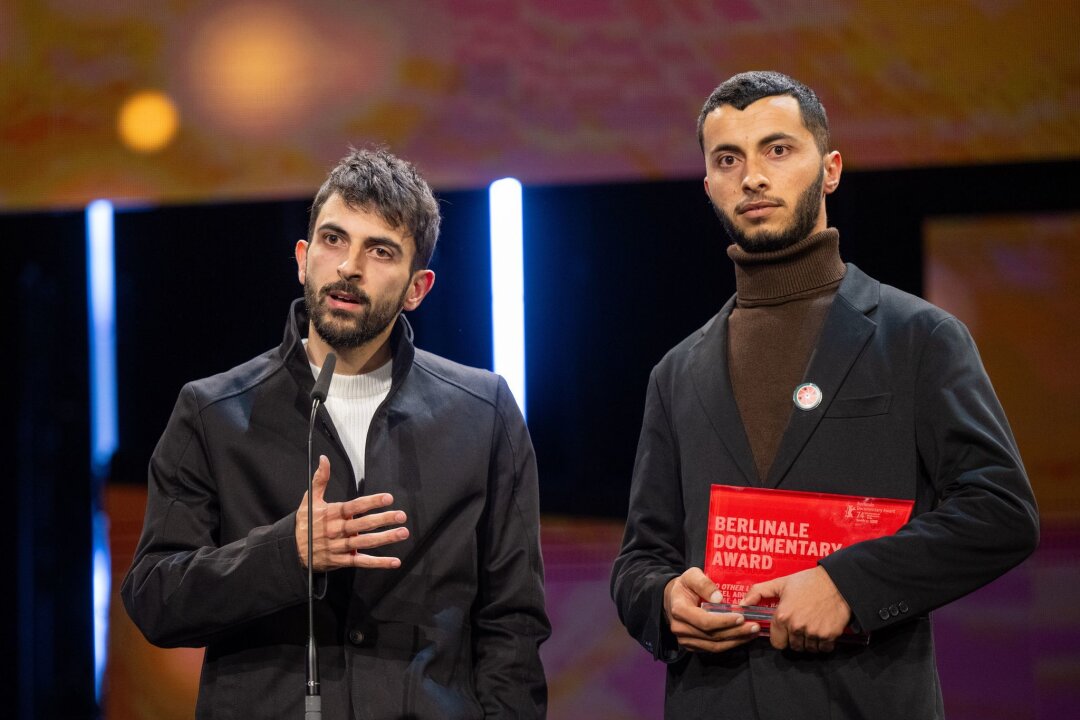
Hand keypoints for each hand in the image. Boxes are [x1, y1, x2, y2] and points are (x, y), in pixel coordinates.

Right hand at [295, 455, 408, 570]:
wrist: (291, 549)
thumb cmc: (305, 523)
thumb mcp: (309, 500)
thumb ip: (320, 479)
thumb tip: (324, 459)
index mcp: (332, 514)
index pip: (355, 506)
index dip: (372, 502)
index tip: (388, 498)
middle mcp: (338, 530)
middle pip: (363, 524)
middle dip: (383, 519)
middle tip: (401, 516)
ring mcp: (340, 546)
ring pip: (366, 542)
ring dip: (386, 538)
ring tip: (402, 533)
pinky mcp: (342, 560)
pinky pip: (362, 561)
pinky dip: (378, 563)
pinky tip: (394, 561)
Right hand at [663, 568, 759, 652]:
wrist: (673, 599)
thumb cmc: (685, 586)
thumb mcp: (692, 575)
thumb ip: (704, 583)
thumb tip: (719, 598)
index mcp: (679, 610)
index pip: (704, 621)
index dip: (724, 621)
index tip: (741, 617)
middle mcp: (680, 628)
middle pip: (712, 636)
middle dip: (735, 632)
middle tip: (754, 626)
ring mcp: (685, 640)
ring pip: (714, 646)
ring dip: (736, 640)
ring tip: (753, 632)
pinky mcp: (692, 646)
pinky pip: (713, 648)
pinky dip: (730, 644)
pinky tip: (743, 637)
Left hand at [741, 566, 849, 652]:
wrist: (837, 581)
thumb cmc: (807, 581)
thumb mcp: (780, 583)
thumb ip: (758, 592)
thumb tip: (742, 604)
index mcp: (782, 616)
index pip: (777, 643)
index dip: (781, 637)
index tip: (785, 630)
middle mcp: (796, 627)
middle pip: (793, 647)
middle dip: (795, 639)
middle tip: (801, 626)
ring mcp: (814, 632)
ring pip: (808, 649)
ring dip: (809, 642)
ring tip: (811, 626)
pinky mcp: (830, 635)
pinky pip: (823, 649)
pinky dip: (823, 643)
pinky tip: (822, 629)